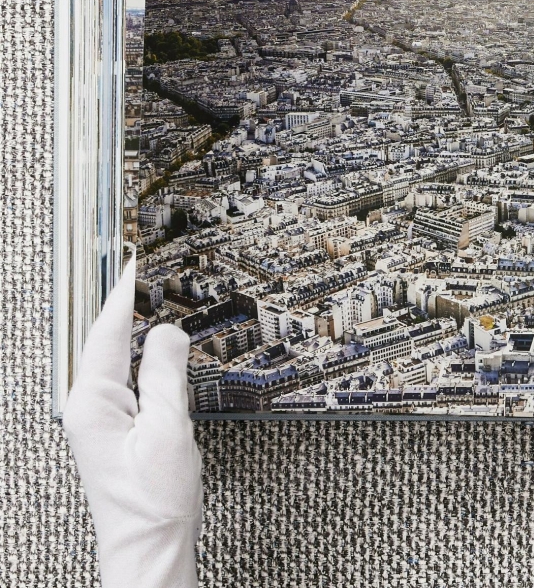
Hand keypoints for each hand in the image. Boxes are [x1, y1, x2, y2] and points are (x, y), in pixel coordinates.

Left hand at [62, 255, 202, 587]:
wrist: (151, 546)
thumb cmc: (155, 500)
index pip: (108, 333)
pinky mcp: (116, 431)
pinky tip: (163, 351)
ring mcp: (100, 420)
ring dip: (138, 331)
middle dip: (130, 305)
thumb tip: (169, 332)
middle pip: (108, 341)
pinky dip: (147, 359)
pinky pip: (130, 381)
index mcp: (92, 402)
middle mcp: (88, 407)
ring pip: (119, 360)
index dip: (125, 294)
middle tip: (153, 271)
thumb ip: (166, 375)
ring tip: (159, 300)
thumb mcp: (169, 430)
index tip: (138, 262)